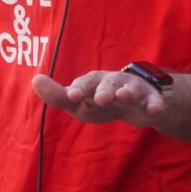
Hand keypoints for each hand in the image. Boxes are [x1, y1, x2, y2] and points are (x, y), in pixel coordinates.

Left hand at [31, 69, 167, 126]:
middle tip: (100, 98)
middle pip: (108, 84)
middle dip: (104, 90)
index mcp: (93, 82)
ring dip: (127, 92)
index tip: (73, 95)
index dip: (79, 88)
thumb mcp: (77, 102)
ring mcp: (132, 89)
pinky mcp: (150, 99)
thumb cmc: (97, 100)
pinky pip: (154, 102)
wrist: (132, 101)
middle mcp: (112, 82)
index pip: (84, 83)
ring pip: (131, 89)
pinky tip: (155, 111)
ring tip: (124, 96)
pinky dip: (155, 105)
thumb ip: (57, 95)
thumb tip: (35, 80)